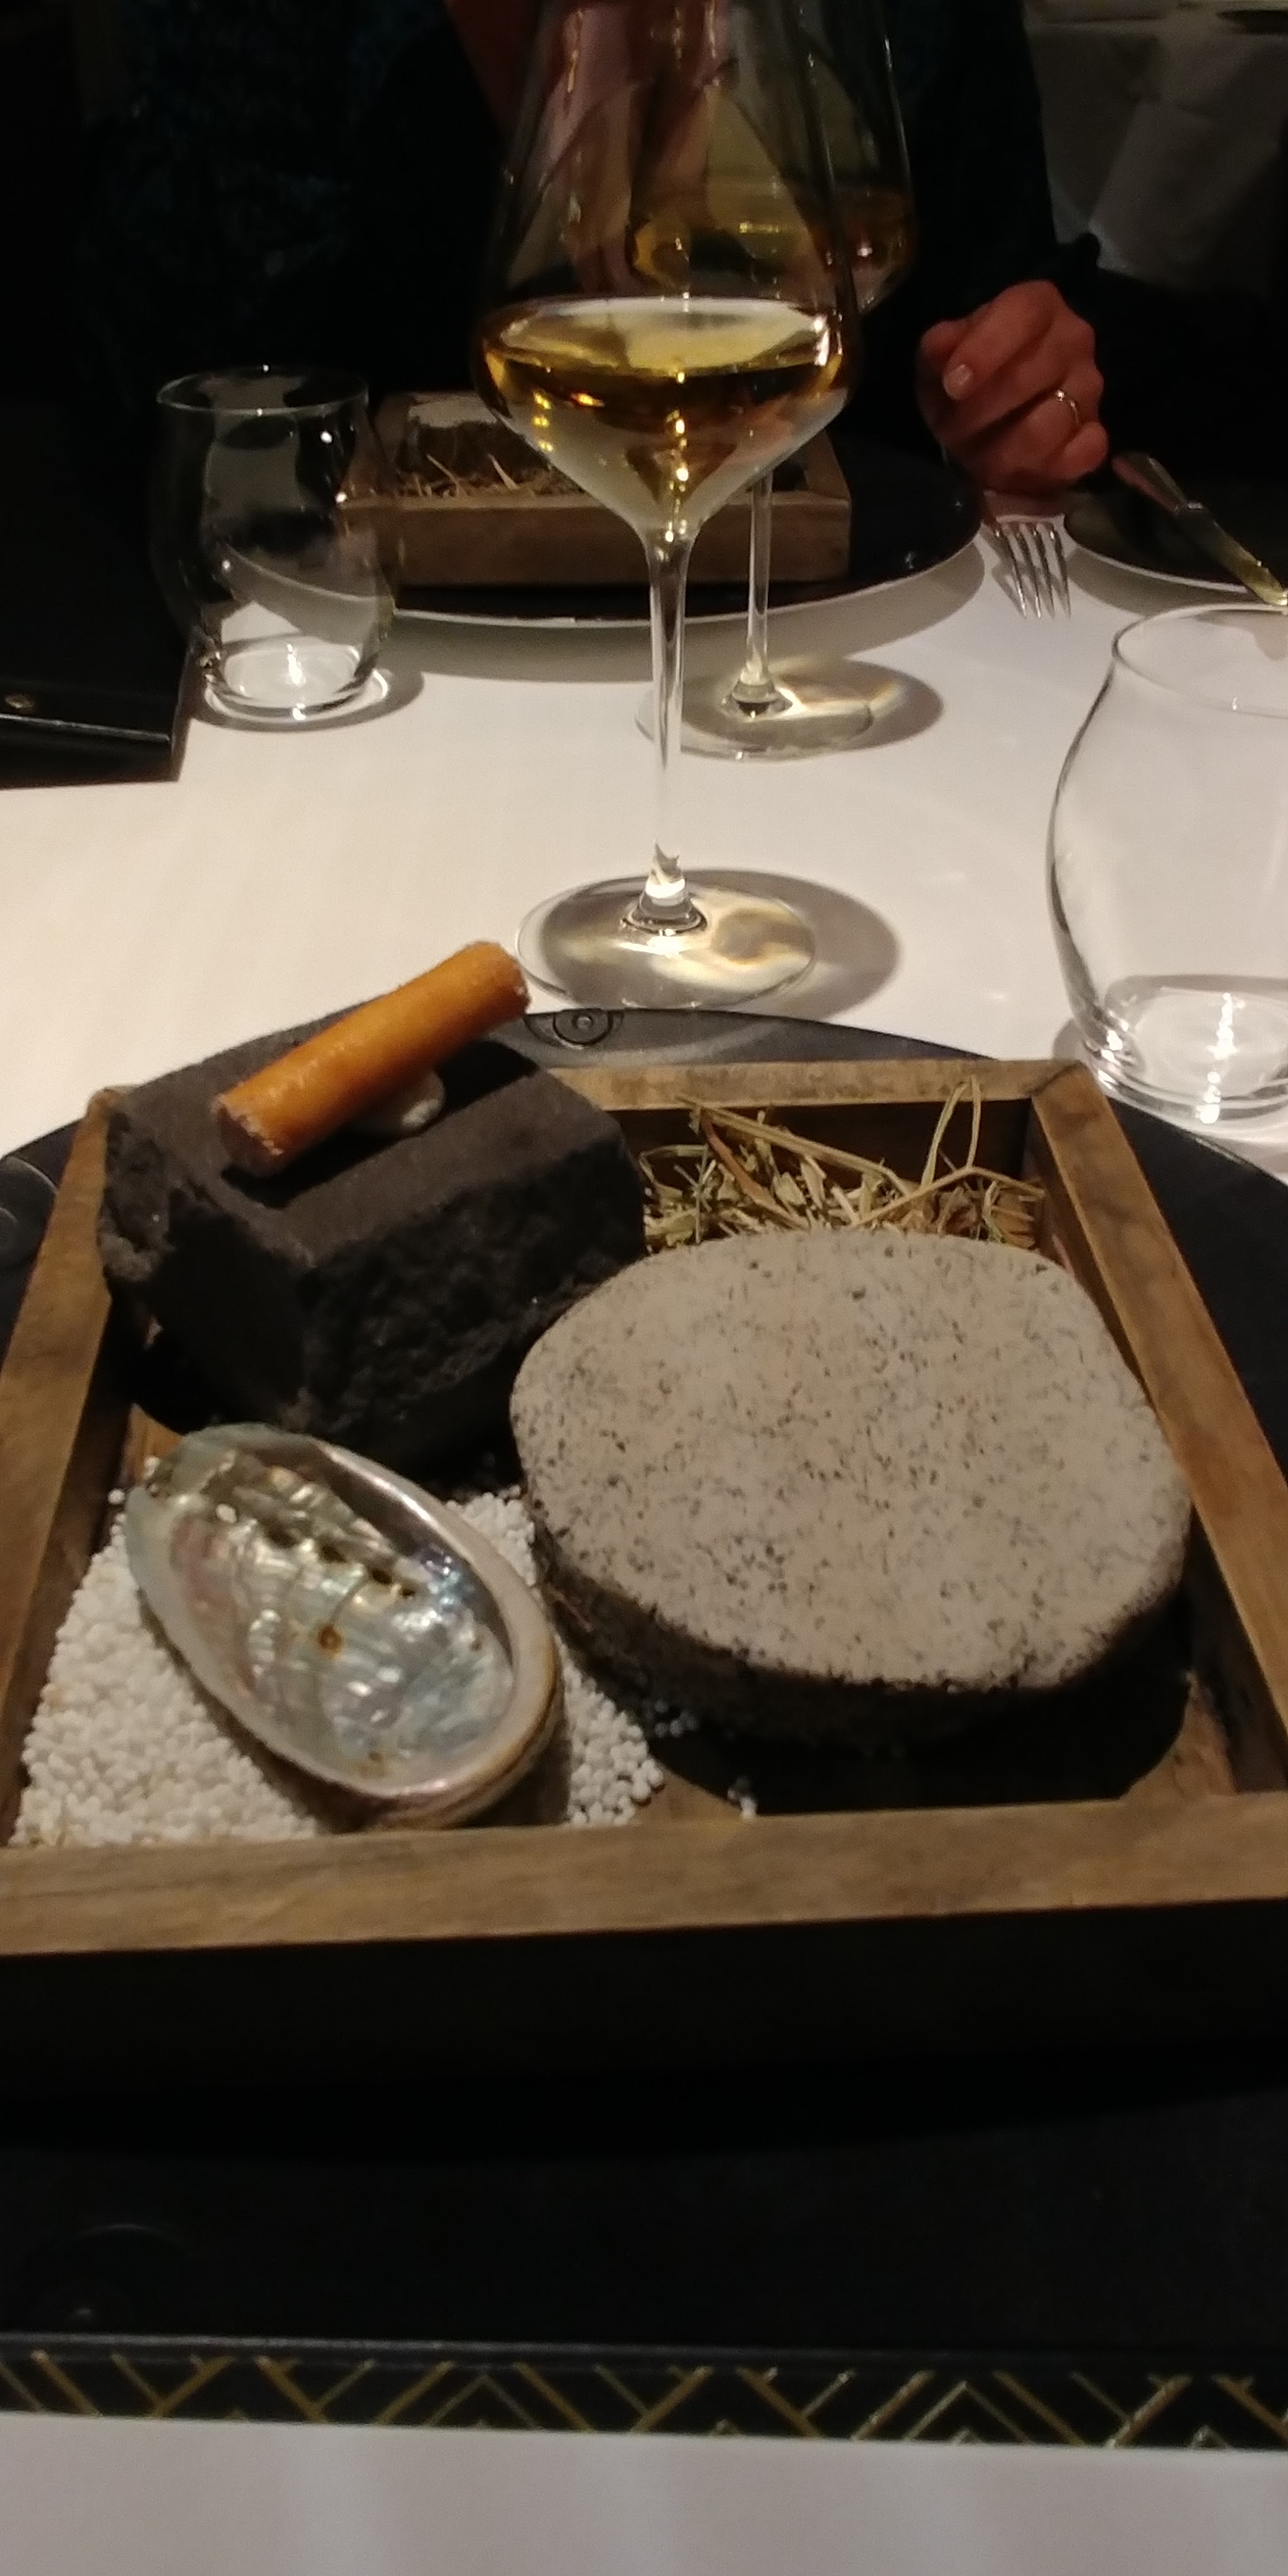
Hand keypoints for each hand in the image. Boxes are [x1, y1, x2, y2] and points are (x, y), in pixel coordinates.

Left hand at [917, 281, 1106, 490]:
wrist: (987, 426)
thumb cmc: (964, 384)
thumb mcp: (939, 362)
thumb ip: (938, 349)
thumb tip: (942, 345)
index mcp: (1038, 306)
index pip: (1023, 313)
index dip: (987, 349)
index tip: (954, 385)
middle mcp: (1074, 338)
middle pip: (1028, 375)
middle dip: (979, 413)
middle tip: (952, 431)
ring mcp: (1090, 388)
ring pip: (1049, 423)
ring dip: (1003, 451)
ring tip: (980, 455)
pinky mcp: (1095, 436)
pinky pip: (1082, 454)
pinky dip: (1045, 469)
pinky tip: (1020, 469)